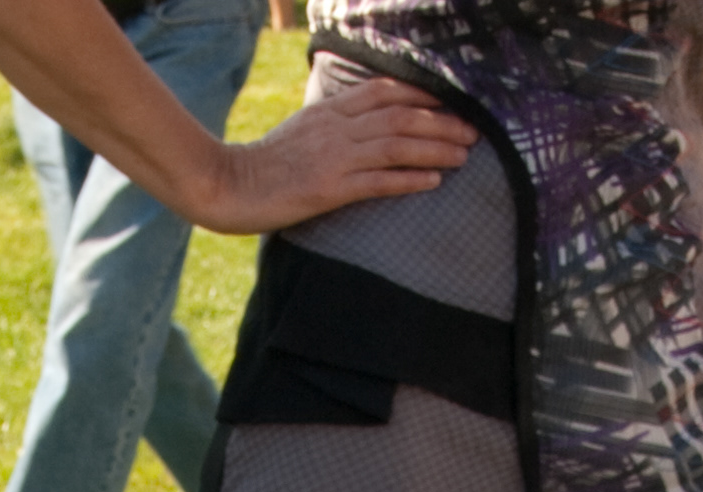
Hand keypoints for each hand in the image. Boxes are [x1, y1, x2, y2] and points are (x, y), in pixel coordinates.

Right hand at [190, 77, 475, 232]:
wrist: (228, 185)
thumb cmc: (265, 164)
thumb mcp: (301, 132)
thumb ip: (334, 125)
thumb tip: (367, 125)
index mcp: (329, 112)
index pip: (384, 92)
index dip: (422, 95)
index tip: (452, 102)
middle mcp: (336, 129)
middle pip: (399, 116)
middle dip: (441, 123)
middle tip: (474, 131)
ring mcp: (333, 158)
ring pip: (395, 145)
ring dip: (434, 149)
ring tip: (464, 155)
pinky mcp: (329, 189)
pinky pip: (376, 181)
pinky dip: (408, 180)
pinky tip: (433, 181)